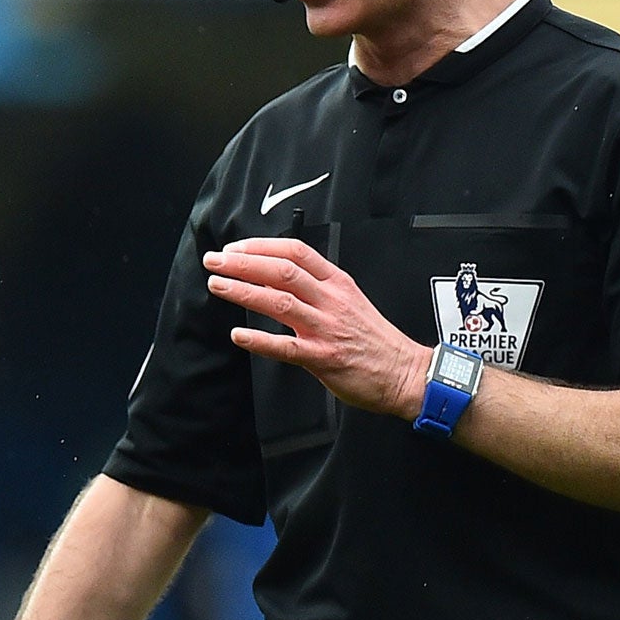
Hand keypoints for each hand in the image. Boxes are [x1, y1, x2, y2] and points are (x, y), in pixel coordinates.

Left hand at [203, 237, 431, 417]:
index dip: (261, 246)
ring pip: (280, 302)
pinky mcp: (324, 358)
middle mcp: (331, 300)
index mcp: (337, 283)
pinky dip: (260, 341)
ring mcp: (327, 328)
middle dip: (243, 263)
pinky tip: (238, 336)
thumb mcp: (349, 299)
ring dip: (243, 292)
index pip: (296, 252)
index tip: (235, 248)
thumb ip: (316, 287)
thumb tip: (275, 276)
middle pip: (281, 271)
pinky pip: (286, 347)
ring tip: (217, 286)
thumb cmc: (374, 339)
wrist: (405, 373)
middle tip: (214, 261)